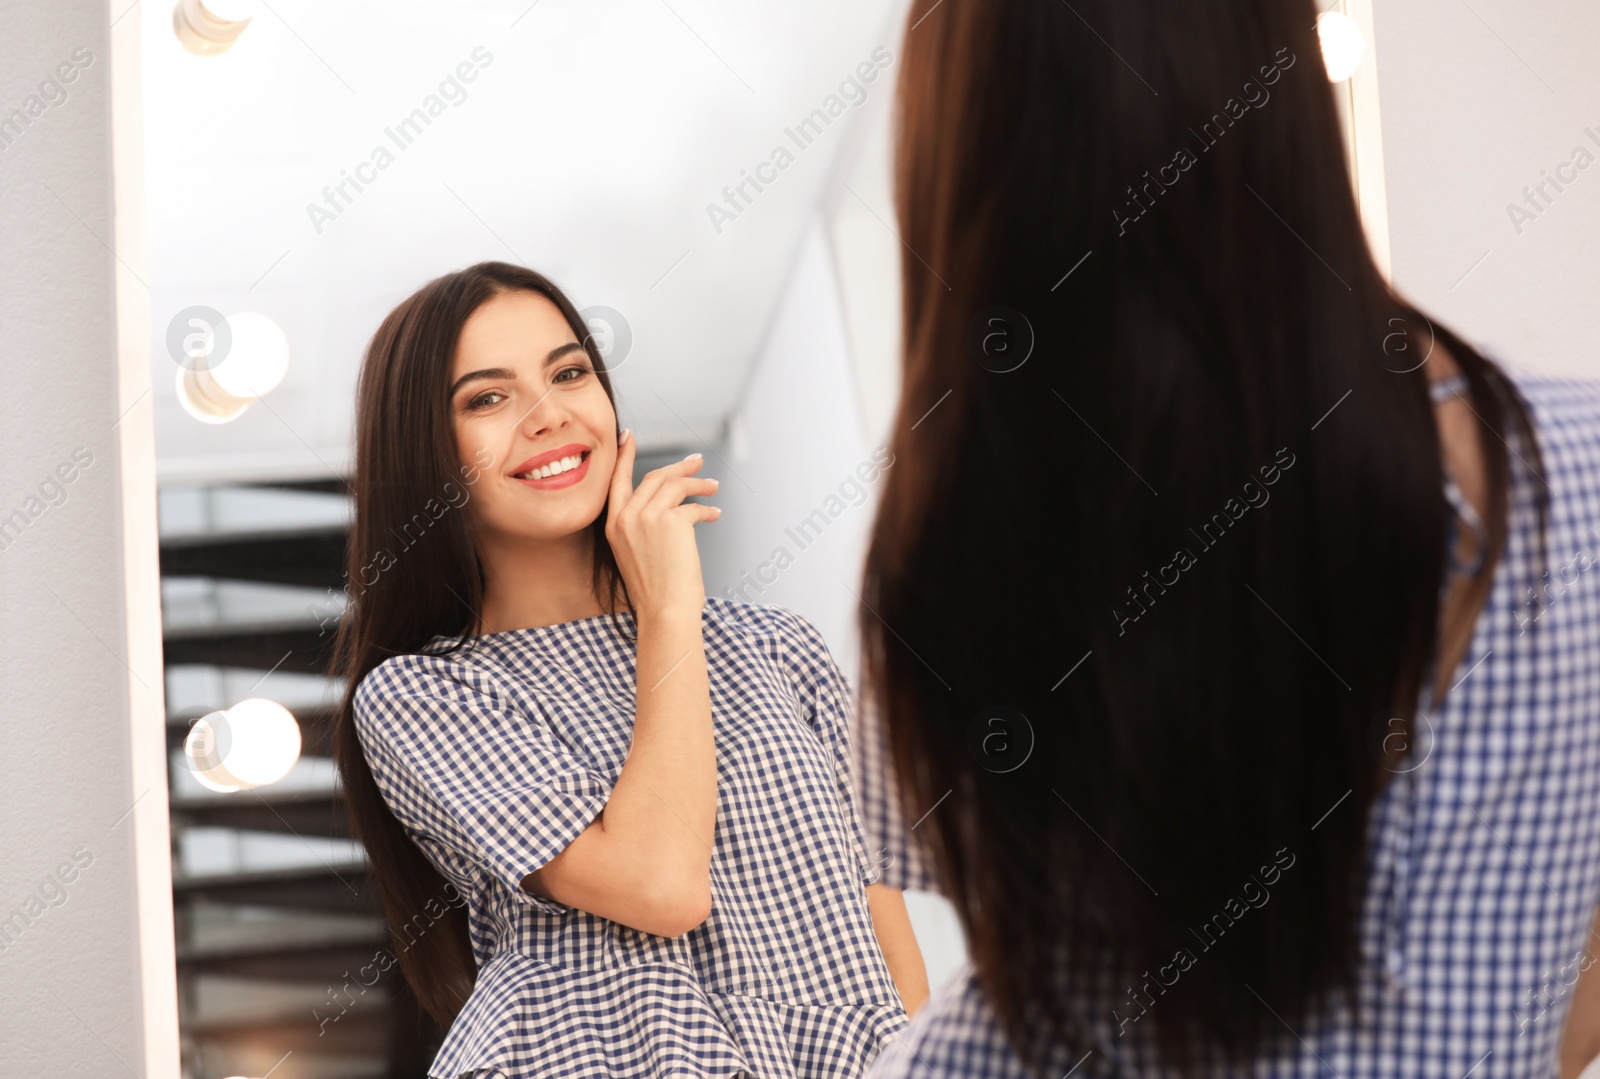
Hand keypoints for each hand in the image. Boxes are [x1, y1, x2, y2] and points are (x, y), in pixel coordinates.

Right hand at [604, 429, 720, 621]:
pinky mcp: (671, 521)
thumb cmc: (656, 591)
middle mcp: (625, 517)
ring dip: (699, 484)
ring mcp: (646, 518)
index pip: (617, 481)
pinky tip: (715, 515)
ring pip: (675, 485)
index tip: (628, 436)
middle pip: (654, 477)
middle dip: (679, 467)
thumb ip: (642, 526)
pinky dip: (708, 509)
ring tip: (714, 488)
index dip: (624, 457)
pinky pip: (694, 505)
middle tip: (697, 462)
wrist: (665, 612)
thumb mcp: (637, 553)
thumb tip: (670, 502)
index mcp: (612, 525)